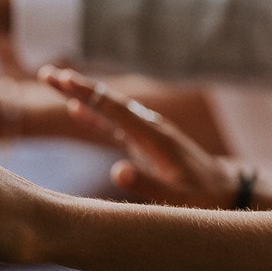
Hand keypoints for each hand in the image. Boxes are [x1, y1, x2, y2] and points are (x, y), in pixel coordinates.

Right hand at [41, 66, 251, 208]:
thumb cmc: (202, 196)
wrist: (225, 190)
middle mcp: (148, 127)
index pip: (114, 109)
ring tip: (53, 81)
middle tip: (46, 74)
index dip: (88, 95)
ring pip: (108, 108)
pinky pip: (113, 122)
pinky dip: (93, 114)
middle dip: (78, 87)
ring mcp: (145, 132)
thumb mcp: (176, 195)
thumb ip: (146, 183)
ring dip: (81, 96)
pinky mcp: (143, 141)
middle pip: (107, 101)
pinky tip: (74, 110)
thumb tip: (117, 171)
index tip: (63, 81)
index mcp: (153, 136)